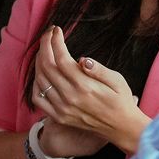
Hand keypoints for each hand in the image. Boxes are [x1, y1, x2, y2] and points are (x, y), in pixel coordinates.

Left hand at [31, 26, 149, 152]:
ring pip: (40, 79)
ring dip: (39, 61)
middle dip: (44, 46)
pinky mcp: (59, 116)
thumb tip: (83, 59)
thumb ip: (99, 70)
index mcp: (85, 86)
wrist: (121, 128)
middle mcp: (70, 97)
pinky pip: (38, 97)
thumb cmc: (121, 101)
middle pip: (47, 66)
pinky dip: (36, 82)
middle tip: (48, 35)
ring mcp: (62, 108)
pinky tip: (41, 73)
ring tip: (45, 50)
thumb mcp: (118, 81)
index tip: (57, 31)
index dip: (55, 42)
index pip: (61, 59)